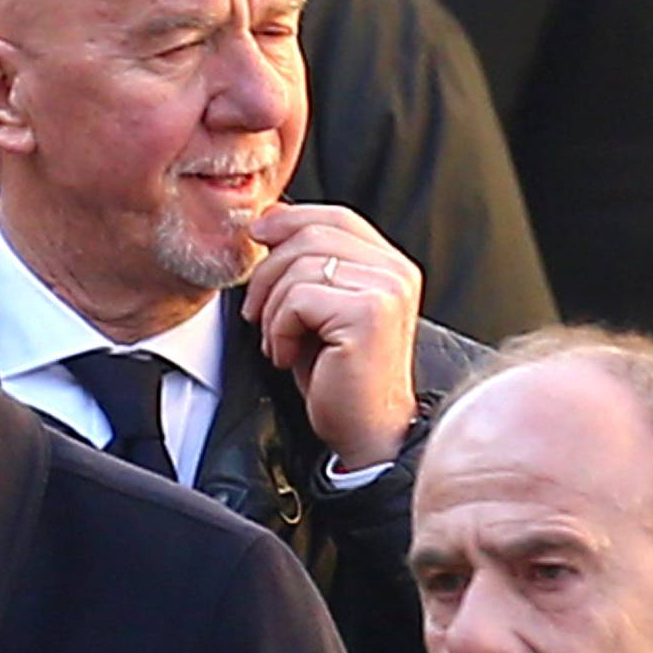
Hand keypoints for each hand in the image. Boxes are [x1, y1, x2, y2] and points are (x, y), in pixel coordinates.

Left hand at [242, 203, 421, 469]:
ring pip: (299, 267)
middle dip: (268, 273)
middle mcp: (396, 272)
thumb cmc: (340, 379)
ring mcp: (387, 290)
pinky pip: (298, 299)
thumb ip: (307, 264)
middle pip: (311, 235)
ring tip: (278, 343)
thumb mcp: (318, 309)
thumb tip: (269, 218)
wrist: (366, 435)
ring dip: (272, 309)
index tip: (257, 238)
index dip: (290, 220)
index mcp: (391, 266)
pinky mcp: (369, 313)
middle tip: (256, 314)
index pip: (335, 217)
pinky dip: (279, 330)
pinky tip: (287, 357)